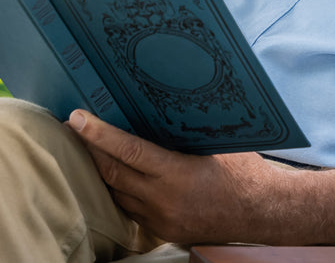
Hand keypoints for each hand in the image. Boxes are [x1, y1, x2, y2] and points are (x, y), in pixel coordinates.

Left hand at [66, 110, 281, 245]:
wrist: (264, 213)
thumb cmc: (244, 171)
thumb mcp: (216, 142)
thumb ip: (184, 131)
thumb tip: (155, 102)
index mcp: (178, 175)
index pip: (128, 152)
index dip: (99, 134)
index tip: (77, 118)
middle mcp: (165, 201)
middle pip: (112, 173)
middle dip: (88, 149)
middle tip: (70, 126)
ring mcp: (162, 220)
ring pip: (116, 194)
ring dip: (100, 170)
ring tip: (86, 147)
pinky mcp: (163, 231)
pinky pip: (130, 209)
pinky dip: (118, 189)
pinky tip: (112, 173)